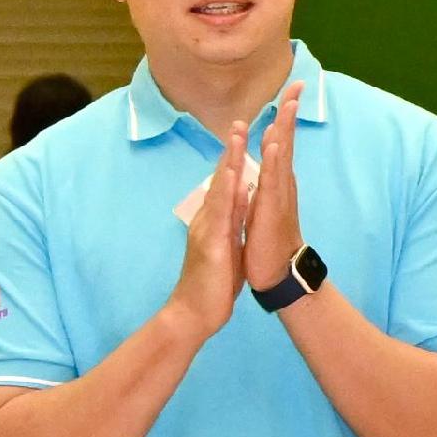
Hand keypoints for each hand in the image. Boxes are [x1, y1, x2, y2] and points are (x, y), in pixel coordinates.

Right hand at [169, 136, 249, 338]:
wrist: (193, 314)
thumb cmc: (211, 286)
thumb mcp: (227, 248)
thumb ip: (232, 222)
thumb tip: (241, 199)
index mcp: (214, 222)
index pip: (225, 186)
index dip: (234, 161)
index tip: (243, 137)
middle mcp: (207, 219)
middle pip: (221, 180)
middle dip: (231, 151)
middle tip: (240, 122)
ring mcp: (207, 229)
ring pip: (219, 189)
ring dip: (228, 161)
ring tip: (236, 136)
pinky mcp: (211, 243)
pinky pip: (220, 214)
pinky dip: (227, 192)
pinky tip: (232, 175)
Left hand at [239, 85, 305, 290]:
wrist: (276, 273)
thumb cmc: (268, 241)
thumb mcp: (262, 205)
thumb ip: (265, 182)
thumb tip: (264, 165)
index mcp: (276, 181)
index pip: (279, 142)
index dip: (284, 117)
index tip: (289, 92)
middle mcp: (281, 183)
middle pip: (285, 139)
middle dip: (290, 112)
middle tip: (297, 84)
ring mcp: (278, 194)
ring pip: (282, 154)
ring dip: (285, 128)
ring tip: (290, 103)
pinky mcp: (272, 208)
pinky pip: (273, 180)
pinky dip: (274, 160)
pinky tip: (274, 143)